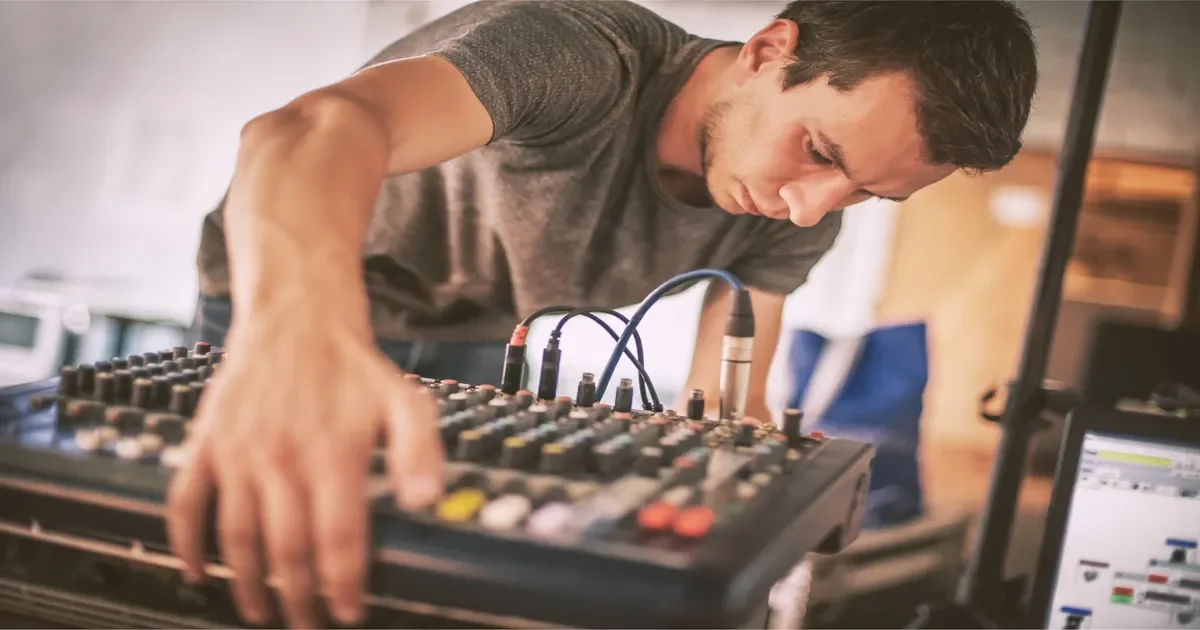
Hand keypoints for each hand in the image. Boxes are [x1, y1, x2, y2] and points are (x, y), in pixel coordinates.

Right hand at [165, 309, 444, 627]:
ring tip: (261, 610)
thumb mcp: (405, 402)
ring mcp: (239, 454)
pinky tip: (198, 571)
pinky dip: (186, 543)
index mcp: (333, 455)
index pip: (338, 540)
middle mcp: (282, 459)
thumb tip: (427, 501)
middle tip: (306, 622)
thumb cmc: (352, 369)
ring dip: (247, 582)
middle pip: (287, 550)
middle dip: (298, 597)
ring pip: (237, 537)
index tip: (348, 613)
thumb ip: (421, 452)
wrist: (297, 320)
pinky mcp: (207, 444)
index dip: (343, 585)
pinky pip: (186, 503)